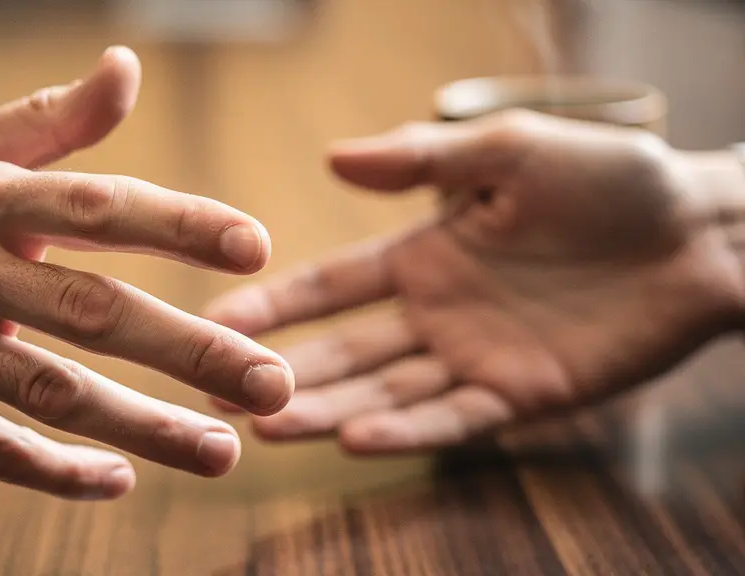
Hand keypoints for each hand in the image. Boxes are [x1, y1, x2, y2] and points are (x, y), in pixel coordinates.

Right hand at [0, 47, 292, 498]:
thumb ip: (48, 120)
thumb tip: (128, 69)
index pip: (95, 205)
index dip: (176, 225)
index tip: (255, 248)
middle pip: (89, 311)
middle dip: (189, 350)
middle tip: (274, 385)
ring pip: (49, 391)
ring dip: (142, 427)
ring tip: (224, 451)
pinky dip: (50, 469)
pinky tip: (115, 483)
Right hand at [204, 110, 744, 453]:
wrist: (702, 232)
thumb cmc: (610, 180)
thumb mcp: (508, 151)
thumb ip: (422, 159)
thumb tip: (332, 159)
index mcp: (424, 256)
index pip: (332, 286)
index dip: (274, 303)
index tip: (214, 316)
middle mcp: (436, 314)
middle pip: (344, 352)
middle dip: (281, 371)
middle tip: (215, 391)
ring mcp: (475, 359)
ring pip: (386, 394)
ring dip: (326, 411)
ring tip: (266, 425)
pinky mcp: (522, 396)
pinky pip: (455, 418)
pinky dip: (407, 431)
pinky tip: (356, 438)